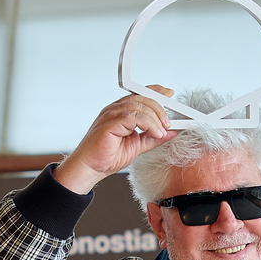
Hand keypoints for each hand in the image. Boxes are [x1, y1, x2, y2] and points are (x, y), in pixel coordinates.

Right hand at [53, 85, 176, 193]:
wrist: (90, 168)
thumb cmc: (107, 157)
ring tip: (161, 132)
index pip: (139, 94)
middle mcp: (115, 109)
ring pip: (139, 106)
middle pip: (142, 98)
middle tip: (168, 124)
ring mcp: (111, 114)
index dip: (155, 91)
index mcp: (120, 112)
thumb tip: (170, 133)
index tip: (169, 95)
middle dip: (159, 108)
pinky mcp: (109, 123)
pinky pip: (133, 116)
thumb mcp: (137, 146)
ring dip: (155, 118)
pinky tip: (154, 133)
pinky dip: (148, 123)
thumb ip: (152, 139)